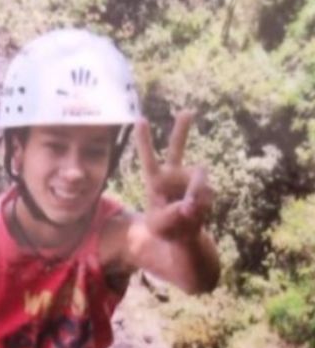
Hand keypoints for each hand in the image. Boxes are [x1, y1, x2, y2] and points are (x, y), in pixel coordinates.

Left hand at [133, 111, 213, 242]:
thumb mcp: (160, 225)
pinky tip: (195, 215)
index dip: (144, 140)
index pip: (148, 158)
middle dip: (182, 130)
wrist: (182, 236)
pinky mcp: (205, 188)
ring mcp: (191, 181)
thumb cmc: (164, 229)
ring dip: (196, 193)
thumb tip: (191, 204)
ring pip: (199, 177)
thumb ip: (173, 214)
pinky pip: (207, 194)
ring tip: (189, 212)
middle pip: (177, 149)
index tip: (140, 119)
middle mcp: (173, 176)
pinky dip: (202, 206)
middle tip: (187, 111)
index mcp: (155, 181)